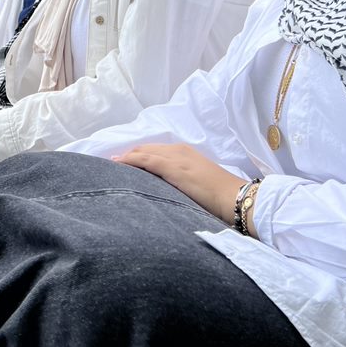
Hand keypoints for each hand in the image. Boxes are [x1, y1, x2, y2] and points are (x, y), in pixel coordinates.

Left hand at [113, 143, 245, 228]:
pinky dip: (130, 161)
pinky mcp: (173, 168)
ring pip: (143, 153)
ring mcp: (175, 158)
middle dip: (129, 154)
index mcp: (185, 152)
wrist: (234, 198)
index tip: (124, 161)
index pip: (155, 150)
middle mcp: (178, 150)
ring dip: (126, 157)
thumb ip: (181, 179)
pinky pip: (145, 160)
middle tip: (113, 162)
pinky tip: (118, 164)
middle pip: (146, 148)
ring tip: (111, 163)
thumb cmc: (219, 195)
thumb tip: (167, 189)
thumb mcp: (197, 181)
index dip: (138, 154)